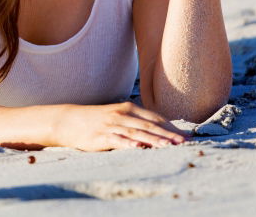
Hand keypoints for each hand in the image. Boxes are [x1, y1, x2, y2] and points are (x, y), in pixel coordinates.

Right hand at [53, 102, 186, 151]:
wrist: (68, 120)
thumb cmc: (96, 119)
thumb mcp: (117, 115)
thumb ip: (135, 121)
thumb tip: (159, 132)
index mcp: (127, 108)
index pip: (154, 117)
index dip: (171, 127)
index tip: (186, 136)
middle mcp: (121, 115)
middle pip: (149, 125)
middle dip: (168, 134)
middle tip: (184, 142)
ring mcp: (111, 125)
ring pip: (137, 133)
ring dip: (154, 140)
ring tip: (169, 146)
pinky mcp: (102, 136)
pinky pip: (118, 140)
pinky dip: (129, 144)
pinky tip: (139, 148)